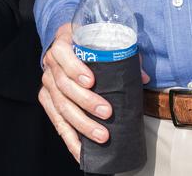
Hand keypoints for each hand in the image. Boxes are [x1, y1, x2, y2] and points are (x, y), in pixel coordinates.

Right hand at [38, 23, 149, 160]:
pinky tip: (81, 151)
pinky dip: (69, 137)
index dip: (75, 68)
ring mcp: (47, 83)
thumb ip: (122, 55)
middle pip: (64, 85)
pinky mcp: (47, 99)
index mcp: (63, 43)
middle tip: (107, 113)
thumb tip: (144, 77)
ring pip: (61, 106)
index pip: (63, 54)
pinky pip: (56, 121)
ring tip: (101, 135)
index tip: (91, 81)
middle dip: (86, 101)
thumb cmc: (88, 43)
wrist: (67, 44)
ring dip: (81, 123)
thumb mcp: (102, 41)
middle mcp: (50, 64)